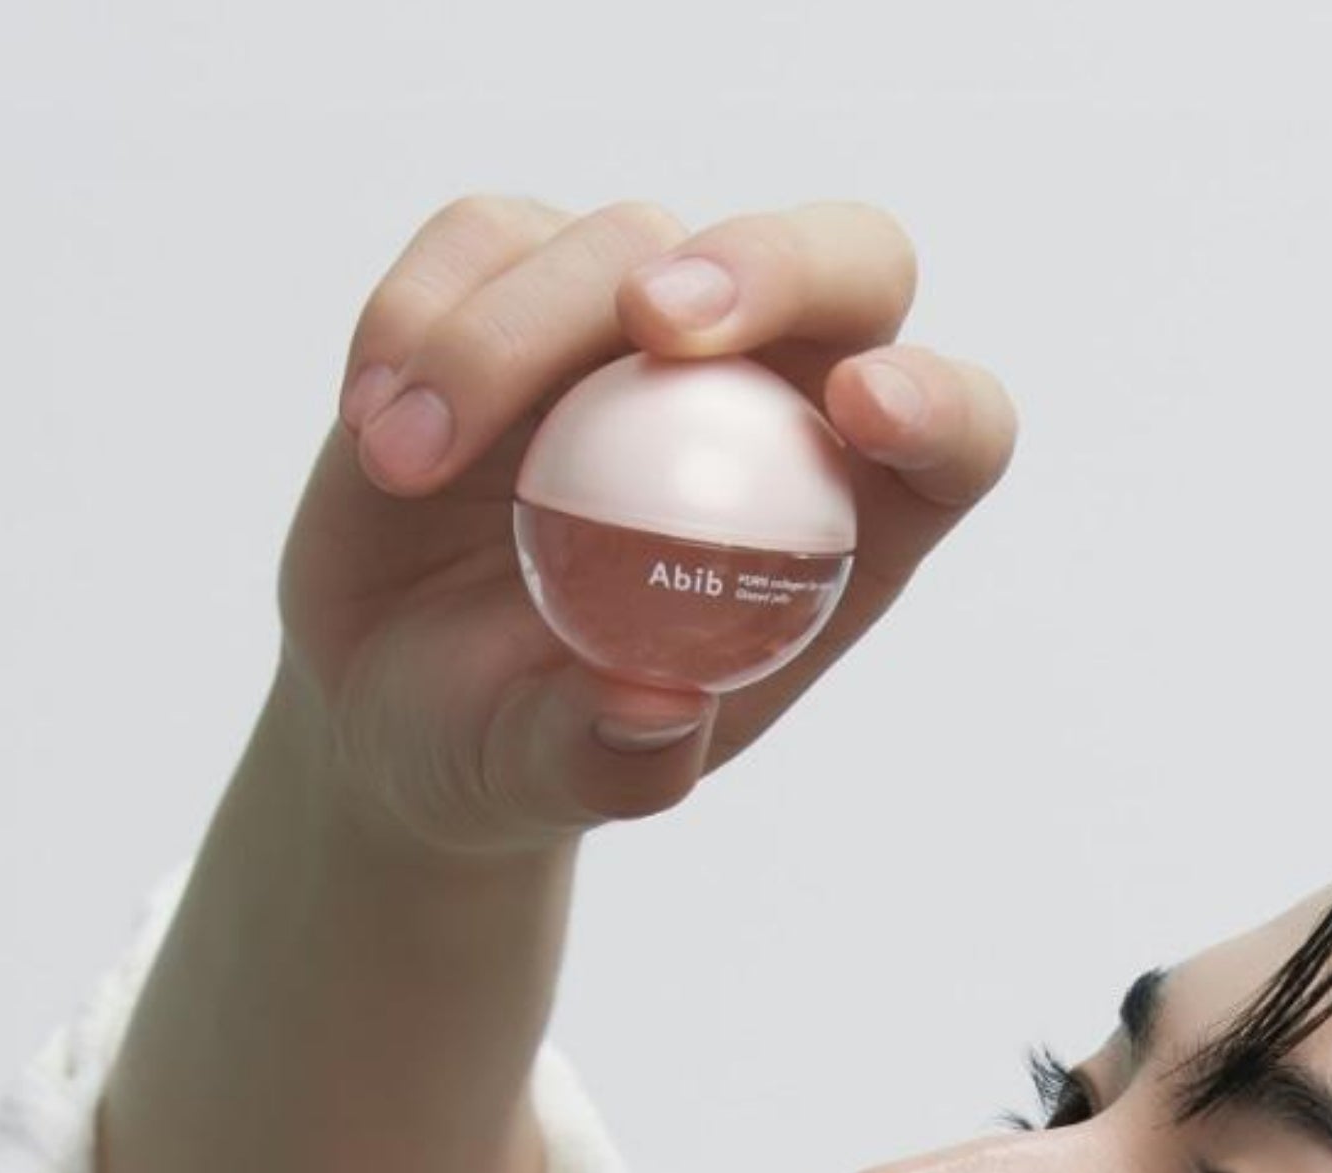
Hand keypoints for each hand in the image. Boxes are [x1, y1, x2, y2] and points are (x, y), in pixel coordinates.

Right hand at [272, 193, 1019, 860]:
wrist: (390, 705)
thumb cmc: (513, 749)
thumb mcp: (552, 778)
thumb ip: (614, 761)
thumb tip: (653, 716)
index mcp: (847, 524)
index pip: (956, 432)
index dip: (939, 405)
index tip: (864, 412)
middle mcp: (769, 402)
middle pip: (842, 267)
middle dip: (768, 265)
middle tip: (654, 322)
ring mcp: (645, 330)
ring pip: (628, 240)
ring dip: (506, 339)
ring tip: (407, 466)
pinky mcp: (523, 282)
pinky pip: (489, 236)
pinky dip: (420, 317)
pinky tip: (376, 429)